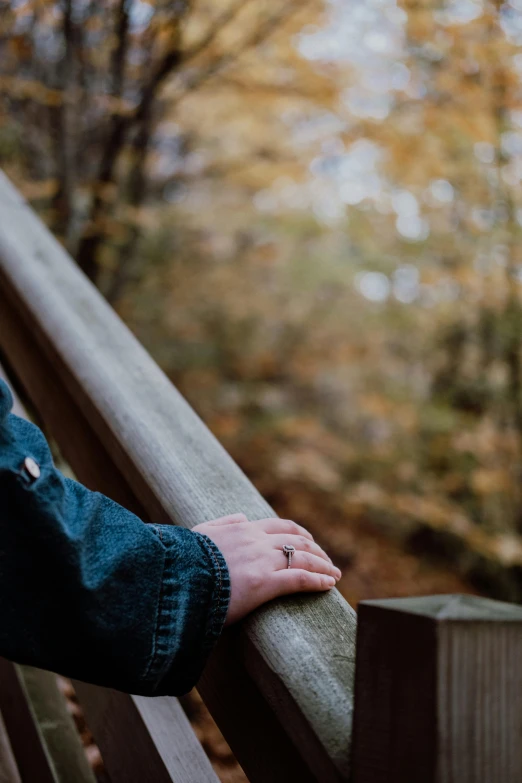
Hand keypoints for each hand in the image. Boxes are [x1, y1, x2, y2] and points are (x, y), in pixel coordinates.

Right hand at [193, 513, 340, 625]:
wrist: (176, 577)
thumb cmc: (183, 560)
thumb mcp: (200, 533)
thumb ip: (222, 523)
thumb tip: (243, 516)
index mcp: (243, 529)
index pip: (280, 527)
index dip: (300, 534)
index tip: (311, 541)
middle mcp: (257, 540)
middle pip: (298, 541)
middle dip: (317, 551)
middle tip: (329, 562)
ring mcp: (262, 561)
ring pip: (304, 558)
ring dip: (324, 566)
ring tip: (335, 575)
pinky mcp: (264, 583)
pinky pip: (300, 579)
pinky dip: (318, 580)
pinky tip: (329, 585)